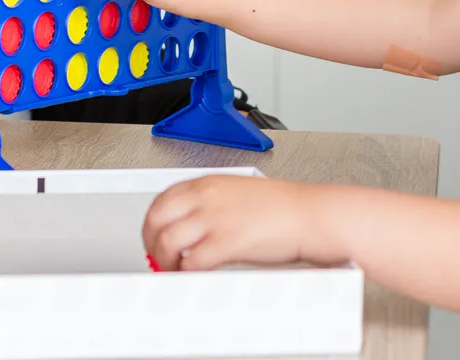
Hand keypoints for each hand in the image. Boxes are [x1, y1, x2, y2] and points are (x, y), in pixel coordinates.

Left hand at [142, 174, 344, 270]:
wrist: (308, 214)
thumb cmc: (281, 206)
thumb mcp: (237, 192)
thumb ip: (210, 203)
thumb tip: (191, 223)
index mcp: (208, 182)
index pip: (162, 199)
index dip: (152, 222)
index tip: (154, 235)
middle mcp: (206, 197)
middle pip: (156, 219)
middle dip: (150, 242)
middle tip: (156, 257)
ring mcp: (214, 219)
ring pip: (167, 241)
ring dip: (163, 261)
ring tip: (172, 271)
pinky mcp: (226, 242)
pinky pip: (191, 262)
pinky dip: (184, 274)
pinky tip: (190, 277)